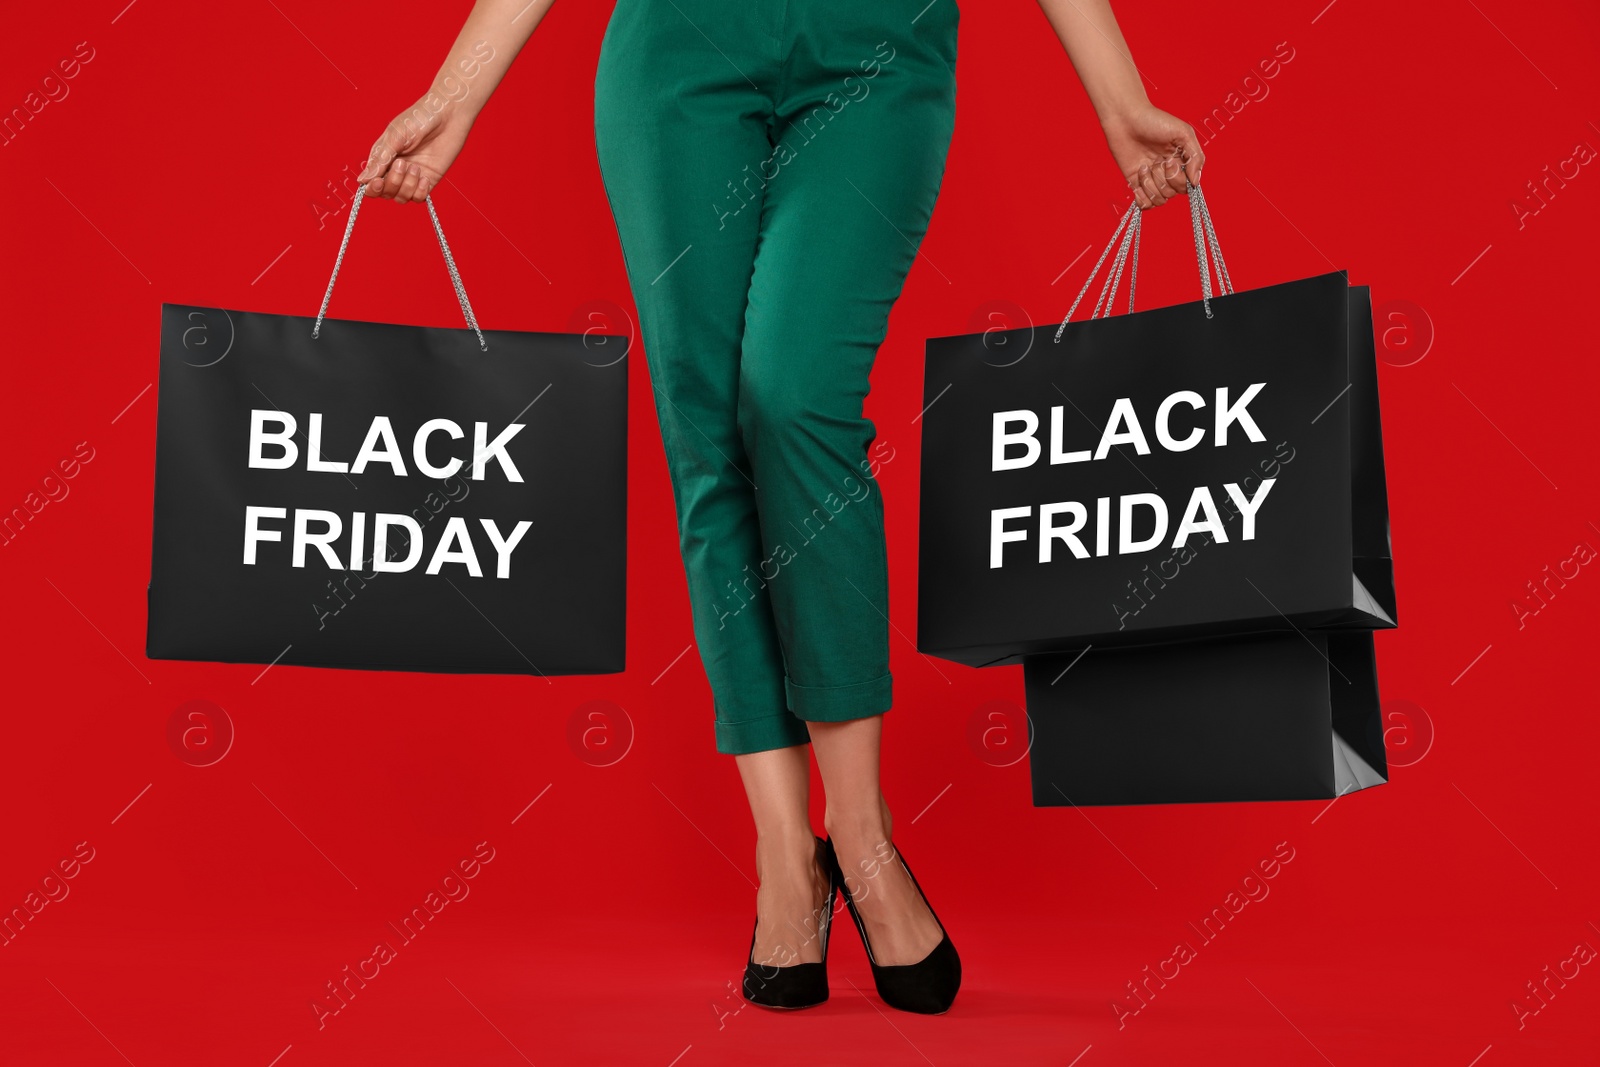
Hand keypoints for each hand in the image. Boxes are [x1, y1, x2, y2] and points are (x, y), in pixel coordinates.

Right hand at [356, 98, 474, 203]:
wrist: (447, 115)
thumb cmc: (418, 119)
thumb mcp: (394, 138)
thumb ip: (379, 160)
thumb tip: (362, 180)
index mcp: (383, 158)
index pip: (370, 183)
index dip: (372, 188)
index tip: (378, 182)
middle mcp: (396, 170)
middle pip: (385, 193)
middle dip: (392, 182)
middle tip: (403, 163)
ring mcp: (412, 176)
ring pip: (401, 197)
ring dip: (407, 185)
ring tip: (416, 167)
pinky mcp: (429, 179)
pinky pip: (419, 198)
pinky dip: (419, 192)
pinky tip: (424, 177)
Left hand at [1102, 104, 1203, 209]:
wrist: (1126, 118)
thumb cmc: (1155, 121)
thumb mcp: (1183, 133)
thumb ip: (1195, 157)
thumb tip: (1196, 182)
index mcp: (1182, 162)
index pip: (1187, 186)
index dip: (1179, 179)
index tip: (1170, 161)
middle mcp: (1168, 174)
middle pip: (1173, 193)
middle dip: (1163, 178)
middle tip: (1156, 160)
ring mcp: (1152, 179)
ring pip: (1159, 200)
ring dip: (1150, 184)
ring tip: (1143, 166)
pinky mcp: (1136, 183)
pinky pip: (1145, 205)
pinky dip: (1142, 198)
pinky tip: (1137, 183)